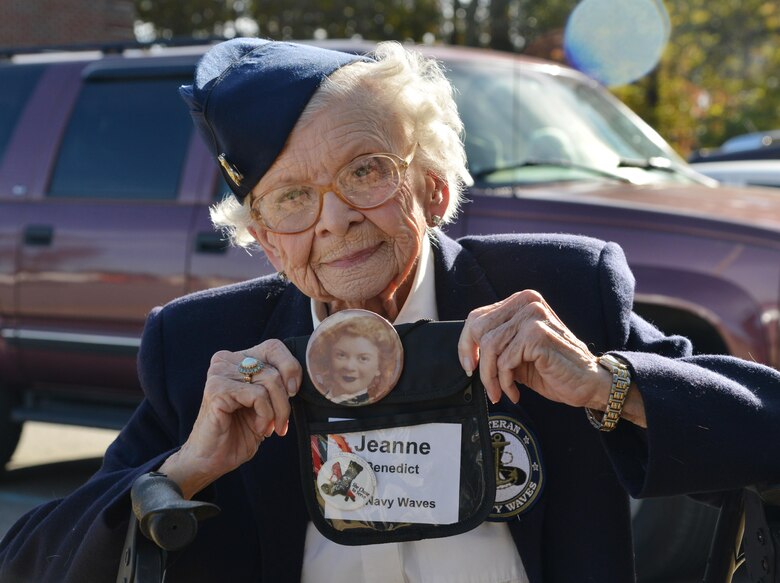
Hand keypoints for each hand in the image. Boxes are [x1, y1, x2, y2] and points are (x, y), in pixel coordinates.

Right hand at [160, 339, 301, 498]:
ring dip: (277, 411)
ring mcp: (219, 373)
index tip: (293, 393)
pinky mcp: (217, 389)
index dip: (291, 368)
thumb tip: (300, 377)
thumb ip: (278, 384)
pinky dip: (265, 415)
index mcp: (237, 359)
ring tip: (268, 426)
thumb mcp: (265, 403)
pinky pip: (258, 395)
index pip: (274, 347)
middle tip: (281, 422)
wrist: (211, 460)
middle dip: (285, 400)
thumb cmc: (238, 432)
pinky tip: (258, 428)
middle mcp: (226, 361)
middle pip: (274, 368)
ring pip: (270, 381)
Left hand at [457, 290, 606, 407]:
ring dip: (491, 377)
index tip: (469, 366)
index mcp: (521, 302)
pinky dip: (505, 382)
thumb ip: (496, 344)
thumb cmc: (554, 369)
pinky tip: (515, 391)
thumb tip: (467, 352)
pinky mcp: (537, 335)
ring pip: (489, 347)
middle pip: (478, 329)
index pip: (477, 317)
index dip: (466, 344)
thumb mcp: (517, 352)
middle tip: (487, 384)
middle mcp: (527, 303)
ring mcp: (533, 316)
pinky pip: (504, 361)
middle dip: (478, 362)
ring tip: (501, 391)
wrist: (589, 383)